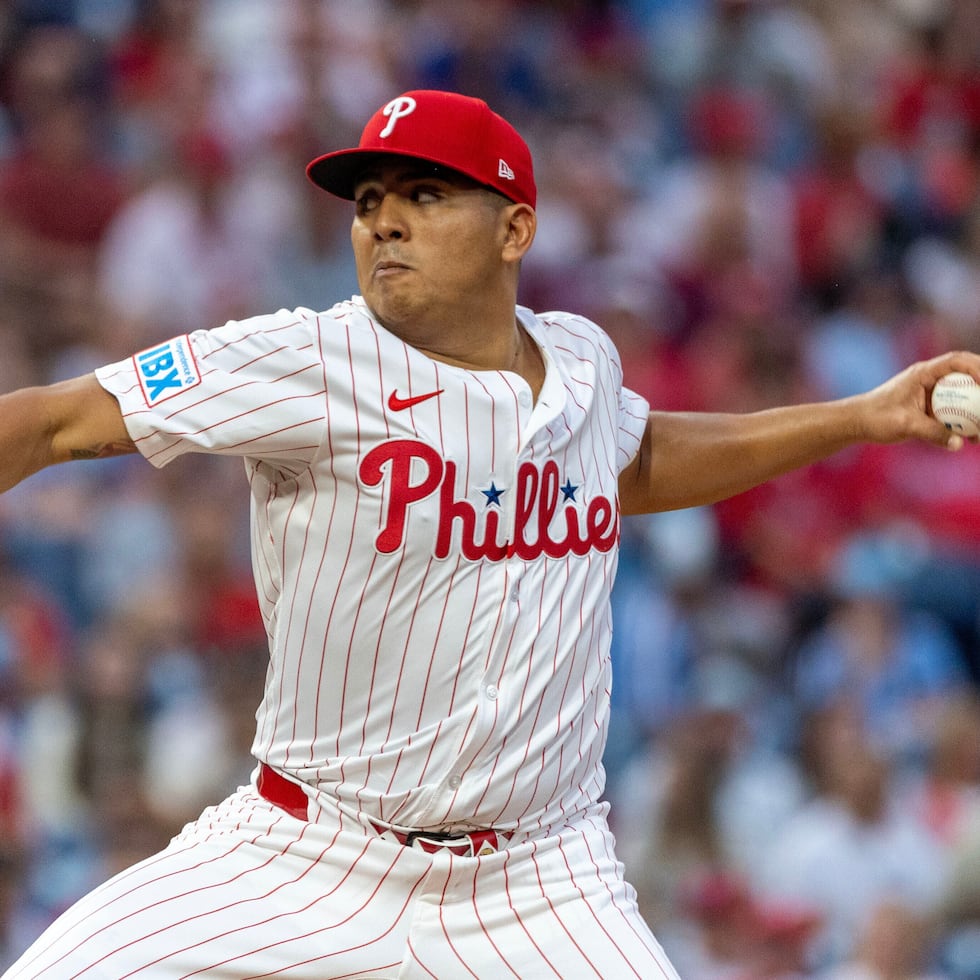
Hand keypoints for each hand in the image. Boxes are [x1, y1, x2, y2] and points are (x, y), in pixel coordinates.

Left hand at [854, 351, 979, 450]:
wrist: (857, 424)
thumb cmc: (876, 418)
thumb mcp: (904, 425)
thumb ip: (932, 432)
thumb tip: (958, 443)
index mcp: (923, 374)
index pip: (956, 362)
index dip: (977, 368)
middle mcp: (930, 380)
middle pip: (965, 376)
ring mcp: (931, 394)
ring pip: (962, 396)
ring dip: (975, 408)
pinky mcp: (930, 409)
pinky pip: (954, 412)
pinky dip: (965, 422)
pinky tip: (971, 439)